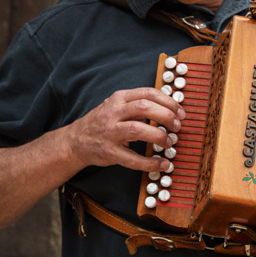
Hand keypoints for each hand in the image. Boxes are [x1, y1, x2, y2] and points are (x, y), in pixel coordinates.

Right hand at [65, 87, 184, 172]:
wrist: (75, 142)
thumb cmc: (102, 123)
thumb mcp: (117, 106)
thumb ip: (138, 104)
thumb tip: (170, 108)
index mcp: (119, 98)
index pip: (148, 93)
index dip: (169, 102)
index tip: (180, 112)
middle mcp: (113, 112)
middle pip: (145, 107)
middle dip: (167, 116)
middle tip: (177, 126)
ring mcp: (110, 132)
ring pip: (138, 129)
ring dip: (159, 136)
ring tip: (169, 142)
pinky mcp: (109, 152)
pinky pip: (132, 158)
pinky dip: (150, 163)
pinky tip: (162, 164)